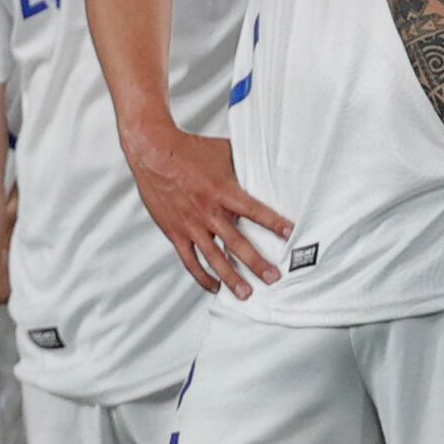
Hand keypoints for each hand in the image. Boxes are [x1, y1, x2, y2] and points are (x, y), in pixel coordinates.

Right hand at [121, 121, 291, 296]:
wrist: (153, 152)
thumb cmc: (188, 150)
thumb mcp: (223, 152)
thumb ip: (244, 165)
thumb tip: (267, 166)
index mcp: (223, 191)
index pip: (254, 210)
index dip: (274, 223)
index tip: (290, 235)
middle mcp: (208, 211)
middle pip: (237, 243)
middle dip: (257, 263)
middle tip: (273, 277)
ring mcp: (190, 225)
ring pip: (214, 258)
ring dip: (231, 278)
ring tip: (246, 293)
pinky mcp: (175, 232)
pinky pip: (190, 260)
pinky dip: (202, 276)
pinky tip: (214, 286)